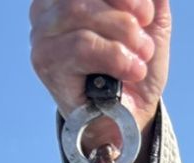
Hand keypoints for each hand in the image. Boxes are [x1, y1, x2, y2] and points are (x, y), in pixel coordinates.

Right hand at [30, 0, 170, 145]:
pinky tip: (132, 71)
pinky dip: (115, 57)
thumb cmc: (133, 71)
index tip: (146, 13)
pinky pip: (80, 46)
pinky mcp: (46, 62)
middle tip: (146, 43)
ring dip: (122, 35)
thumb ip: (150, 3)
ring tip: (142, 57)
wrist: (127, 121)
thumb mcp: (150, 29)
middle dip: (124, 15)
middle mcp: (47, 8)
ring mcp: (43, 34)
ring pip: (79, 13)